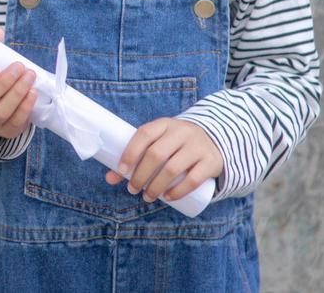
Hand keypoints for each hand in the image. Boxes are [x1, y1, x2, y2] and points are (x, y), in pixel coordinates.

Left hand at [105, 117, 223, 202]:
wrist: (213, 140)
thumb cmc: (175, 144)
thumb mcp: (159, 143)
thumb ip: (136, 158)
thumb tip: (109, 179)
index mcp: (164, 124)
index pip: (144, 134)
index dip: (131, 152)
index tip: (121, 170)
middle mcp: (182, 132)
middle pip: (156, 154)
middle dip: (141, 175)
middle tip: (132, 189)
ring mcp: (198, 146)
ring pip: (173, 168)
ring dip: (156, 186)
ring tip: (147, 197)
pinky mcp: (211, 161)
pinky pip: (193, 179)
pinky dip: (178, 191)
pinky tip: (167, 198)